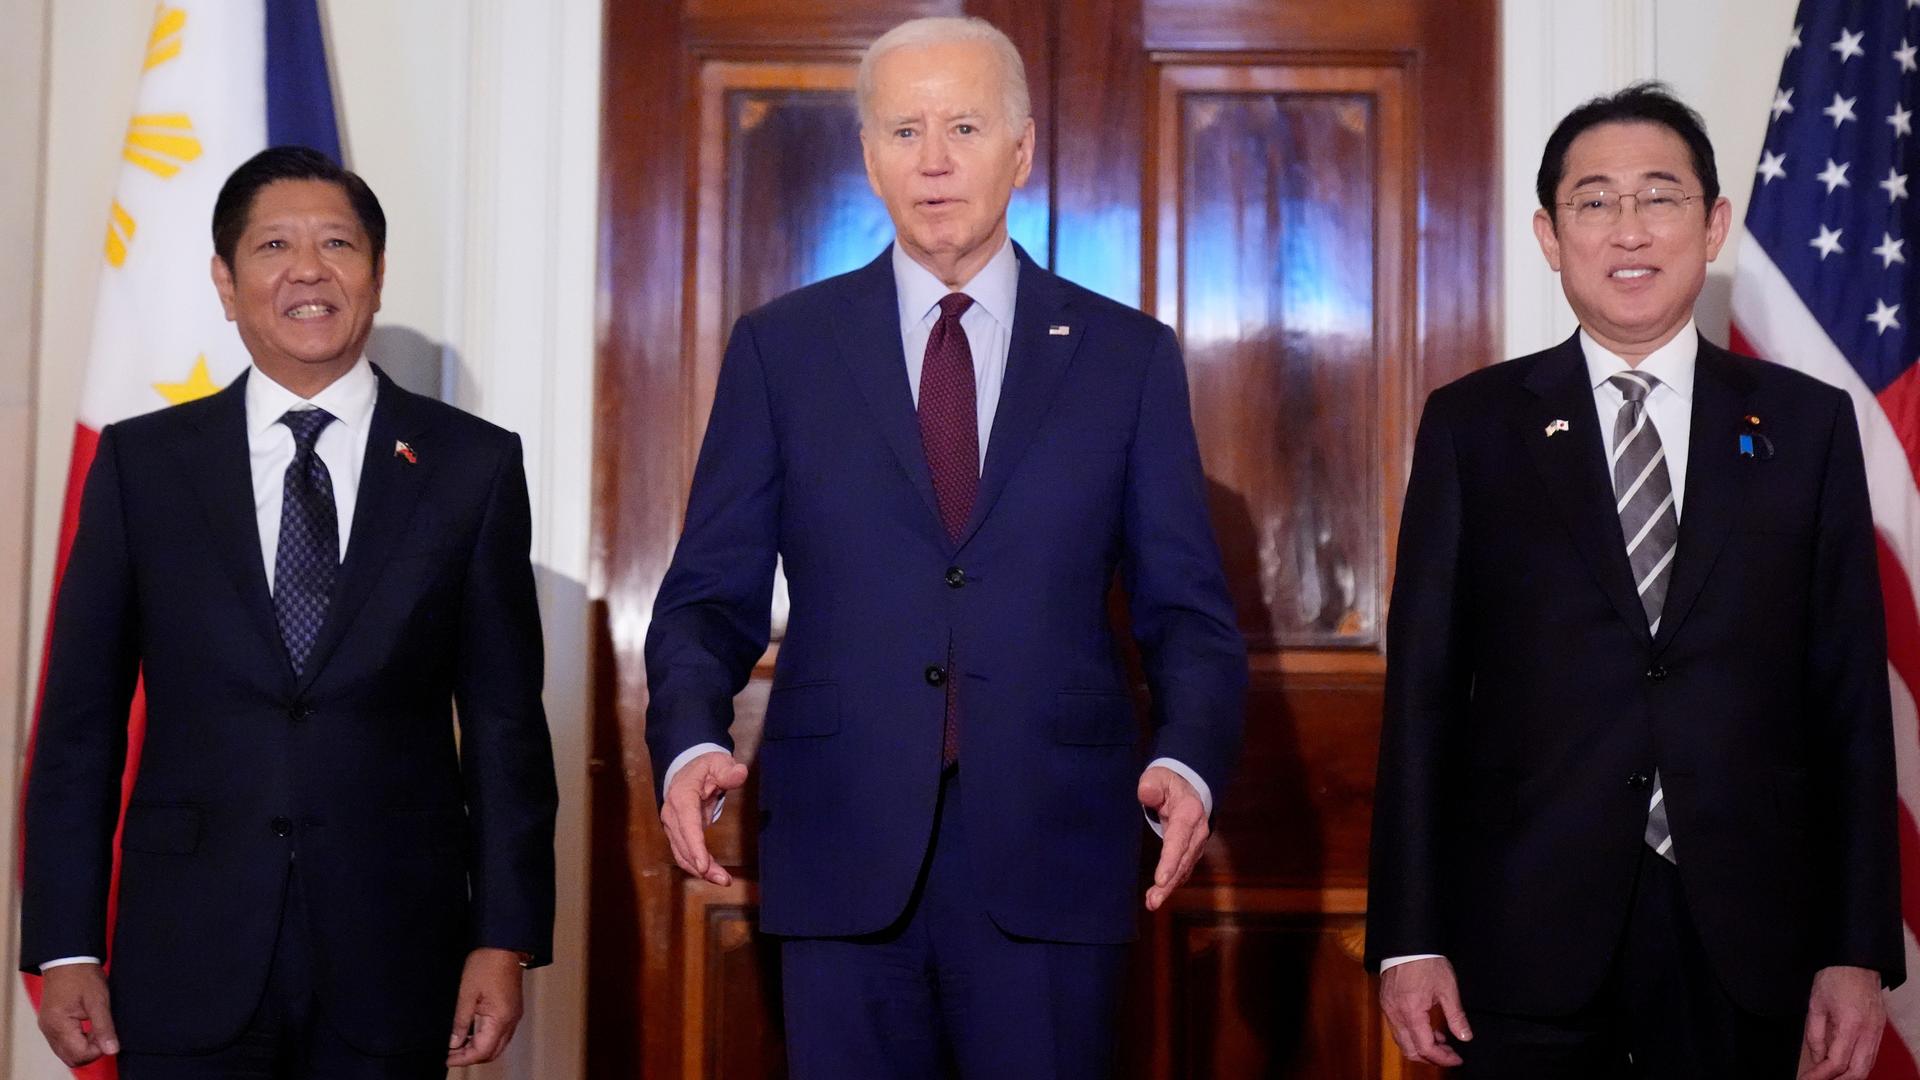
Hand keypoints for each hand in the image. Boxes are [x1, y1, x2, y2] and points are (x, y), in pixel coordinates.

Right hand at [36, 963, 118, 1065]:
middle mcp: (49, 1030)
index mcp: (59, 1025)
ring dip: (85, 1045)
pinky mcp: (50, 1023)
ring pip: (67, 1052)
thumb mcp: (99, 1000)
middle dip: (91, 1050)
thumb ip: (104, 1027)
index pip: (79, 1054)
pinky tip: (89, 1025)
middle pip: (71, 1057)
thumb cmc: (82, 976)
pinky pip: (63, 1042)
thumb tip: (112, 1050)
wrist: (68, 958)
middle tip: (103, 1031)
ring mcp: (47, 1027)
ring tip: (97, 1026)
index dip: (98, 1049)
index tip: (108, 1033)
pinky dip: (78, 1040)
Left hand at [446, 947, 526, 1066]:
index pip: (482, 1051)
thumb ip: (460, 1021)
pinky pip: (499, 1033)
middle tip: (449, 1054)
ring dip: (477, 1048)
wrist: (504, 944)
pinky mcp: (511, 1009)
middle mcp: (511, 1020)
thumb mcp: (466, 993)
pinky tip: (469, 1033)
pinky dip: (484, 1038)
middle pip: (492, 1052)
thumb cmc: (487, 963)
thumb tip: (453, 1042)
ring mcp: (513, 1015)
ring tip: (456, 1045)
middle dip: (470, 1057)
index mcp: (501, 1018)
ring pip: (496, 1044)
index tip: (446, 1058)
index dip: (462, 1058)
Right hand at [661, 750, 748, 885]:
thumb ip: (729, 771)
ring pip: (683, 854)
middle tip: (724, 880)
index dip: (695, 846)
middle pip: (684, 845)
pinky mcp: (678, 834)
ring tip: (723, 880)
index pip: (687, 824)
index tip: (703, 865)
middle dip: (702, 865)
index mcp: (681, 796)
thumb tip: (740, 773)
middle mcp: (672, 814)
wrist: (688, 767)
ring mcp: (672, 826)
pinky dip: (698, 866)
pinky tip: (714, 874)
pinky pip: (685, 854)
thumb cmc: (706, 766)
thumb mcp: (719, 763)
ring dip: (701, 870)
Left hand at [1139, 765, 1207, 910]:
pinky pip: (1181, 871)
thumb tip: (1146, 795)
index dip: (1170, 860)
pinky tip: (1155, 897)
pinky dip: (1170, 885)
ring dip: (1169, 888)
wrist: (1187, 789)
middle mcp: (1197, 832)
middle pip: (1183, 861)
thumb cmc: (1169, 783)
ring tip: (1151, 903)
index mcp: (1189, 813)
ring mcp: (1195, 845)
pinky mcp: (1189, 853)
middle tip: (1153, 901)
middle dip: (1169, 882)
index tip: (1161, 879)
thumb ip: (1152, 785)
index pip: (1179, 839)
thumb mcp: (1159, 776)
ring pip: (1183, 870)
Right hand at [1379, 956, 1471, 1066]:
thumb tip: (1465, 1036)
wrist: (1407, 943)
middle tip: (1449, 1054)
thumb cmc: (1427, 962)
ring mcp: (1388, 1009)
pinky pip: (1397, 1028)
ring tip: (1441, 1040)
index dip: (1443, 1058)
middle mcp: (1396, 1014)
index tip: (1457, 1059)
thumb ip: (1456, 1016)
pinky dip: (1412, 1034)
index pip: (1425, 1048)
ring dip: (1421, 1046)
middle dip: (1430, 1058)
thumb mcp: (1447, 989)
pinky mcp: (1386, 1003)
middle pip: (1409, 1050)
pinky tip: (1427, 1026)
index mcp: (1411, 1012)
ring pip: (1402, 1041)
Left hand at [1799, 965, 1884, 1079]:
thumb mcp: (1815, 1005)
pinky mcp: (1880, 1030)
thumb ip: (1815, 1035)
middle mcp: (1869, 1032)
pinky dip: (1858, 1067)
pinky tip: (1844, 1068)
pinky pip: (1871, 1056)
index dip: (1820, 1075)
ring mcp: (1878, 1032)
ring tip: (1828, 1078)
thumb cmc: (1834, 978)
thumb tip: (1817, 1059)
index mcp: (1850, 1024)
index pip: (1837, 1062)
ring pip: (1867, 1067)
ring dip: (1849, 1077)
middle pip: (1858, 1072)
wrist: (1857, 962)